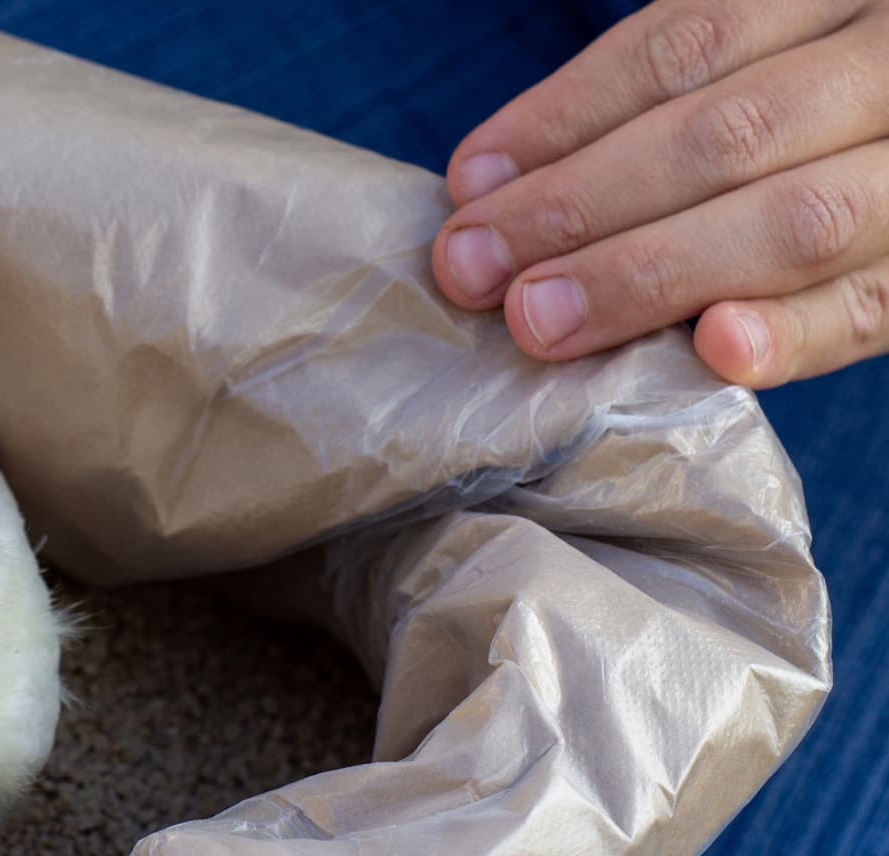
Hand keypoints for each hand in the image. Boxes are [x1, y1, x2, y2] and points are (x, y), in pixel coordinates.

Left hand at [434, 0, 888, 386]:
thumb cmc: (814, 112)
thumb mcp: (764, 60)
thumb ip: (660, 104)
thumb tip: (494, 189)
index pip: (694, 42)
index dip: (570, 114)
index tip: (470, 182)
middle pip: (731, 133)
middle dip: (583, 205)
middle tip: (476, 267)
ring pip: (800, 218)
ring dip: (652, 276)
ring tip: (542, 320)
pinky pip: (874, 307)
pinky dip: (795, 332)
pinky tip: (713, 350)